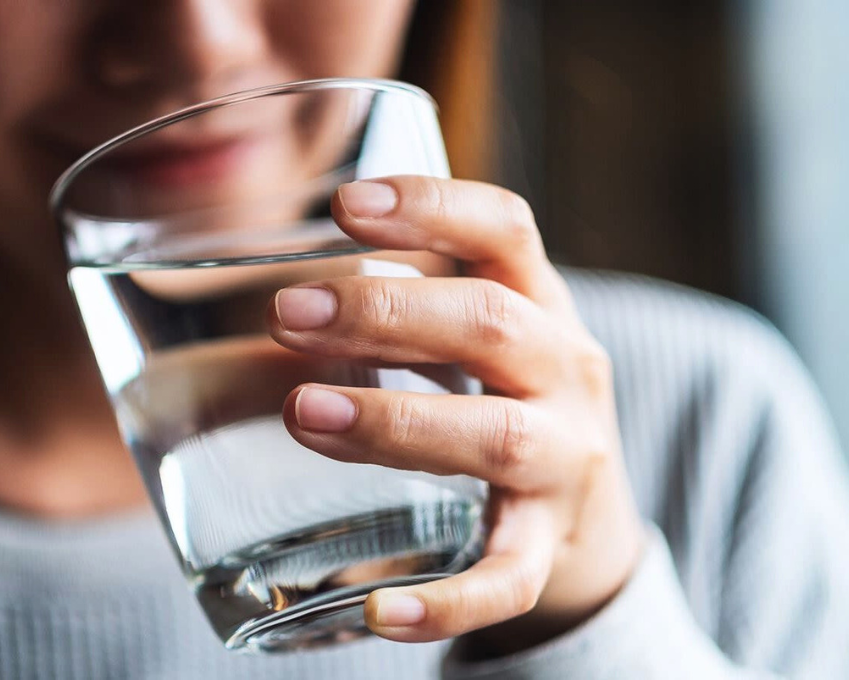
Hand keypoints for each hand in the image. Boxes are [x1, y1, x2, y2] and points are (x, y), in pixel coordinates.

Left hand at [268, 176, 645, 655]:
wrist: (588, 524)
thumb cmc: (504, 402)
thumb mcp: (475, 336)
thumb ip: (400, 300)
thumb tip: (265, 275)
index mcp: (539, 304)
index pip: (505, 230)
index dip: (432, 206)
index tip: (347, 204)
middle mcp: (565, 372)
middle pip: (492, 324)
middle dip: (387, 313)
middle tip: (287, 313)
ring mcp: (566, 461)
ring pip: (497, 437)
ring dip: (397, 423)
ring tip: (304, 414)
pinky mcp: (548, 549)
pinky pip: (507, 579)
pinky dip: (448, 601)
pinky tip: (379, 612)